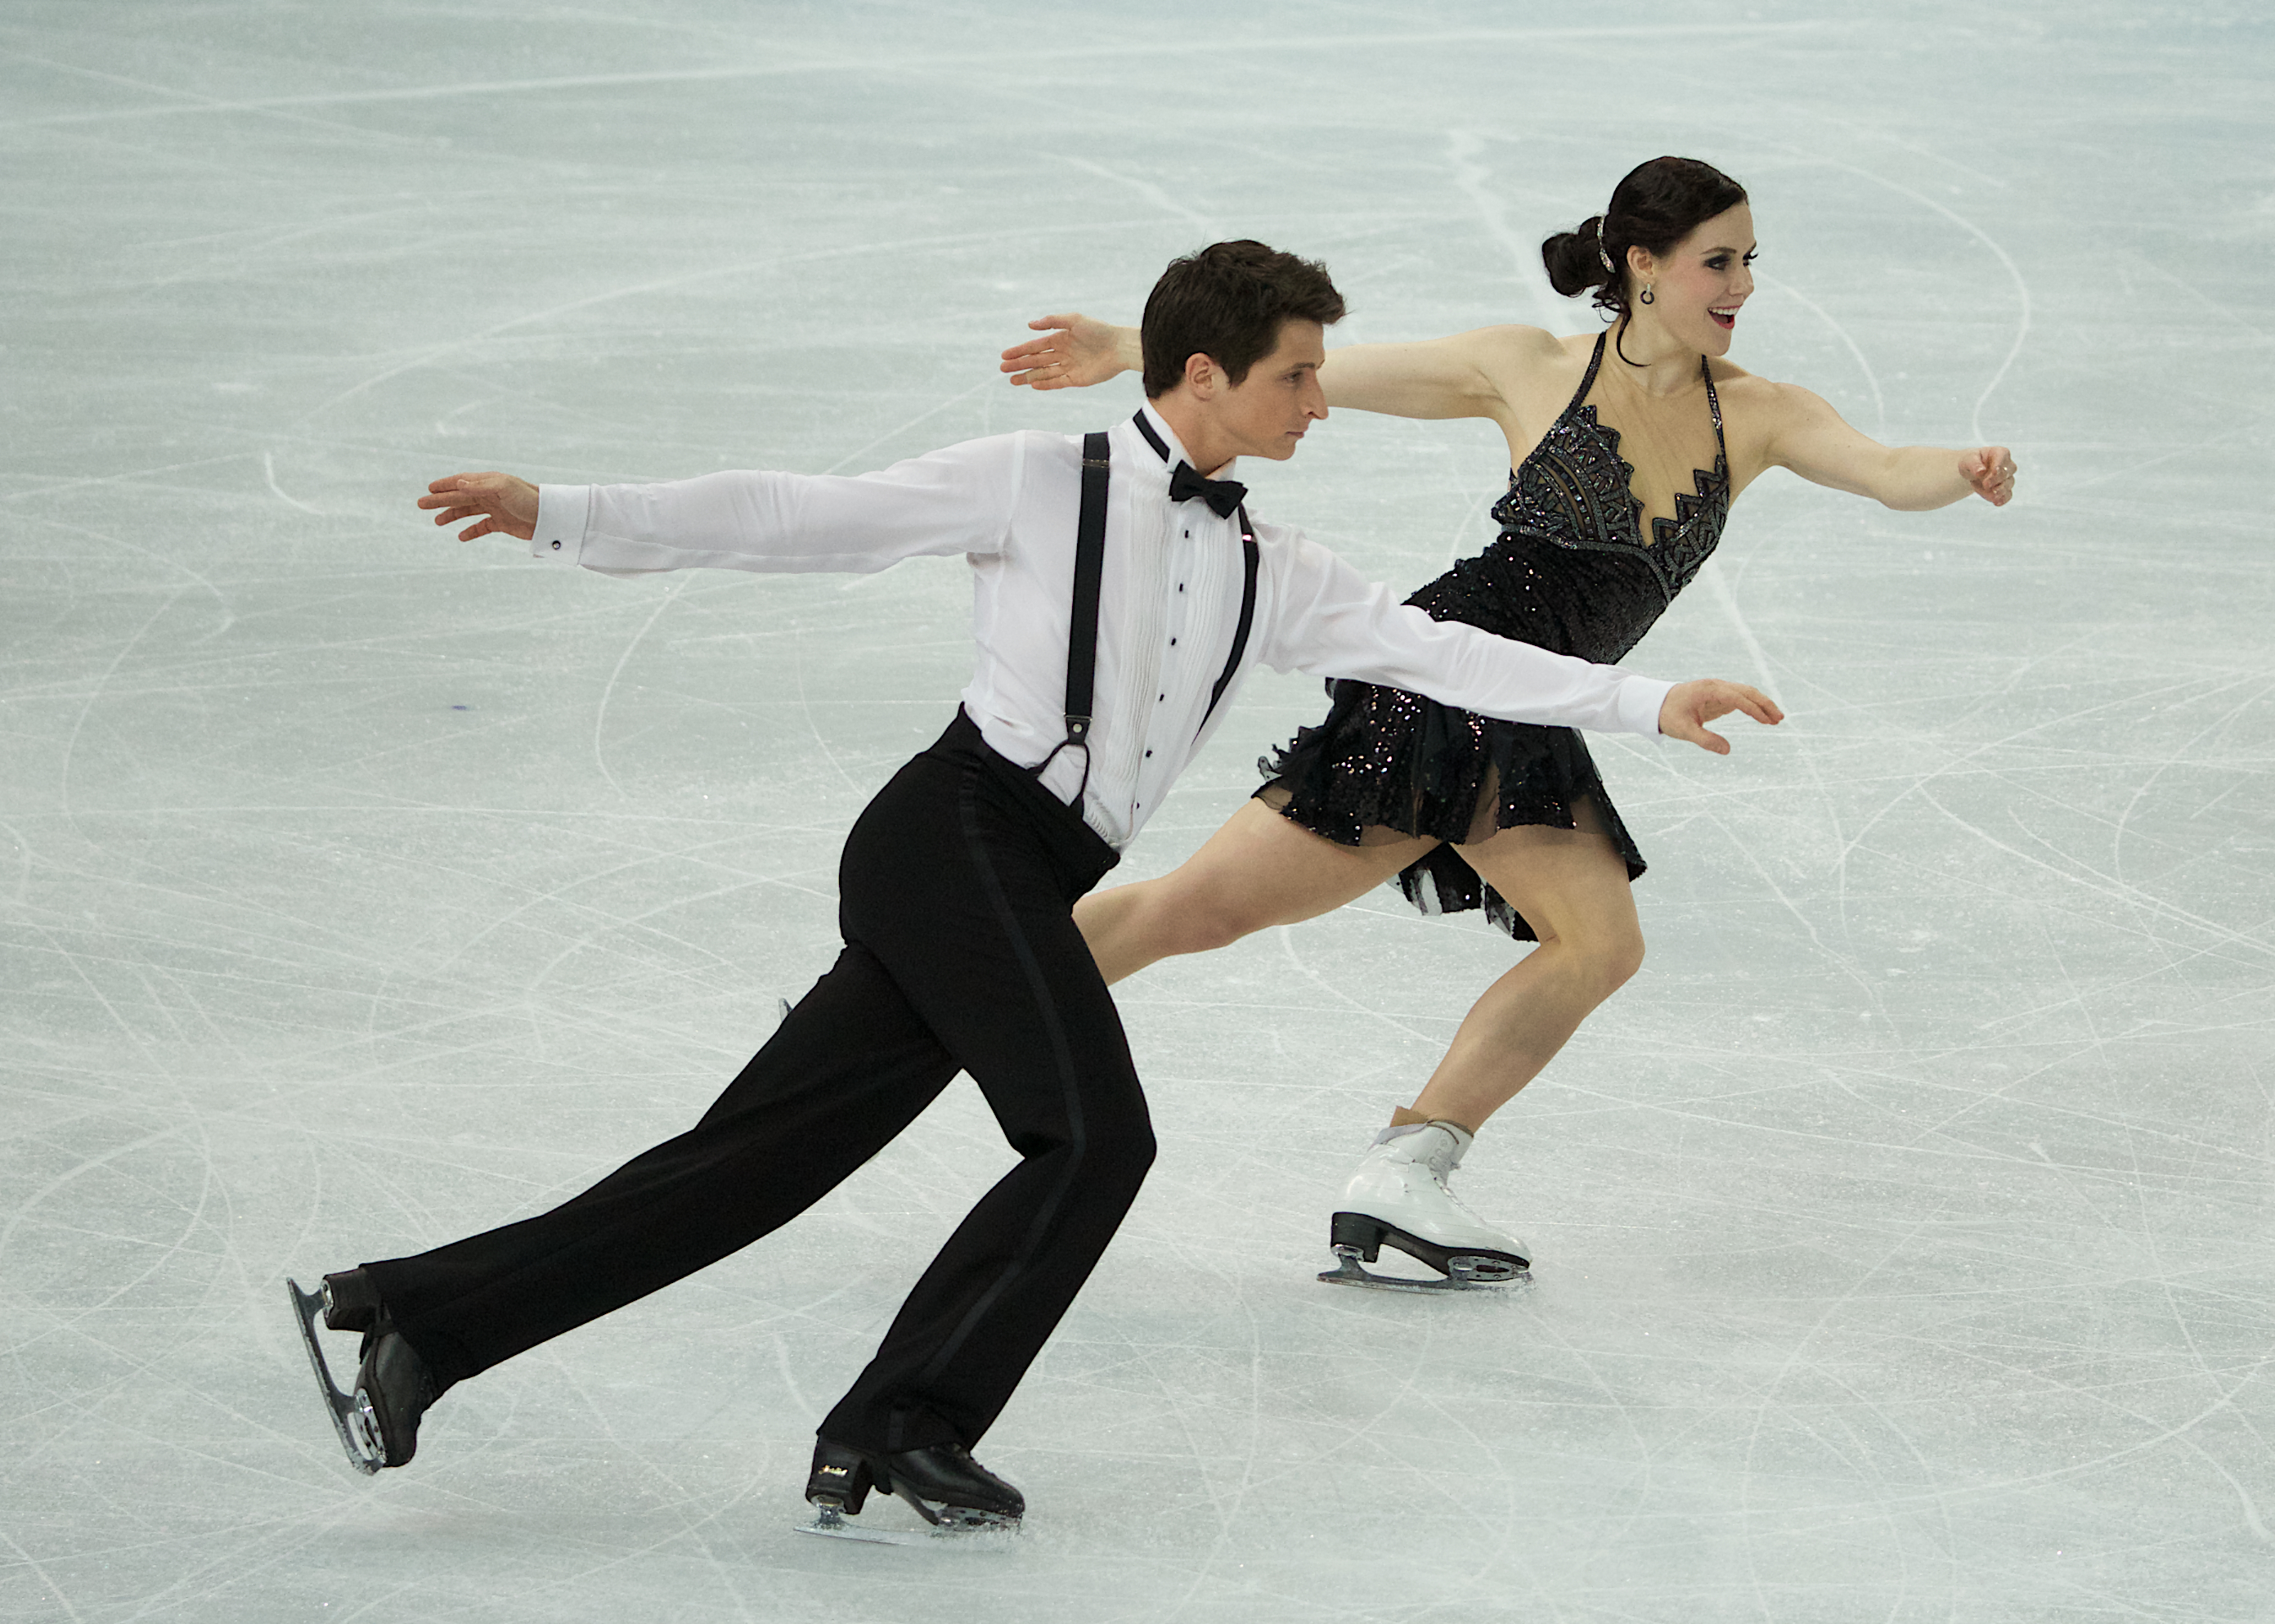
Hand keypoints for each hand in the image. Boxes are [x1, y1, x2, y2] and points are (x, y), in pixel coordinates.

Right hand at [418, 472, 538, 541]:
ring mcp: (496, 508)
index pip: (461, 482)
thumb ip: (480, 486)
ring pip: (468, 512)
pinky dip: (471, 531)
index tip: (428, 489)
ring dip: (452, 515)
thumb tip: (458, 483)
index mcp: (489, 482)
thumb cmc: (529, 498)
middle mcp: (490, 494)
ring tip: (437, 522)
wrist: (550, 516)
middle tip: (421, 505)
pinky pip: (482, 527)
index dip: (444, 485)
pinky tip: (460, 537)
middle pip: (460, 497)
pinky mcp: (503, 523)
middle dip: (440, 501)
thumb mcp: (504, 489)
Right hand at [999, 313, 1132, 389]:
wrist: (1119, 347)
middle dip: (1019, 365)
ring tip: (1012, 381)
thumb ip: (1051, 321)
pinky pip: (1057, 383)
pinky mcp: (1077, 379)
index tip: (1004, 356)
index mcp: (1061, 338)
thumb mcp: (1074, 320)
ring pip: (1043, 373)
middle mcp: (1063, 353)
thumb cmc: (1099, 330)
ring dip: (1028, 376)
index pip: (1035, 346)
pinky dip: (1045, 384)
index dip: (1019, 351)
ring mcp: (1069, 367)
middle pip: (1036, 361)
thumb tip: (1029, 325)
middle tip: (1003, 370)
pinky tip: (1032, 384)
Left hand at [1658, 679, 1783, 754]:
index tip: (1766, 721)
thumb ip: (1705, 740)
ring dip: (1762, 704)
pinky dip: (1753, 706)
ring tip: (1776, 720)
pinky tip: (1763, 717)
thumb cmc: (1669, 715)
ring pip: (1747, 693)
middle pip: (1747, 691)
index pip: (1736, 697)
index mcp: (1708, 690)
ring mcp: (1719, 689)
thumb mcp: (1683, 731)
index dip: (1753, 708)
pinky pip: (1741, 699)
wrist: (1657, 704)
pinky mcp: (1719, 696)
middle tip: (1779, 719)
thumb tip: (1727, 751)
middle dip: (1765, 704)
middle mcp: (1716, 686)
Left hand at [1959, 446, 2015, 505]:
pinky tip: (1997, 503)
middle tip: (1986, 485)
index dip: (1998, 468)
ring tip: (1988, 495)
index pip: (2002, 460)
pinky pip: (2008, 495)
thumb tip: (1980, 471)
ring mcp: (2008, 478)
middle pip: (2006, 474)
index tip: (1992, 473)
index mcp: (2001, 453)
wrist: (1972, 471)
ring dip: (1996, 491)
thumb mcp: (1968, 460)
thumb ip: (1974, 464)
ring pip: (2006, 486)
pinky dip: (2003, 499)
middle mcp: (2008, 465)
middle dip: (1996, 480)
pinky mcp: (2006, 489)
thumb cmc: (1971, 461)